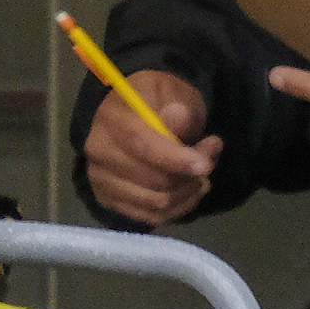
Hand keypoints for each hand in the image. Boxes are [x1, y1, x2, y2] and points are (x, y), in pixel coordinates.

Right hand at [82, 70, 220, 227]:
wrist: (129, 113)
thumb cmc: (153, 100)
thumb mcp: (170, 91)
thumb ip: (177, 107)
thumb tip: (179, 116)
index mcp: (113, 119)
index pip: (143, 146)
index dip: (177, 159)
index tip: (205, 164)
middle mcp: (100, 152)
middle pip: (154, 179)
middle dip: (190, 175)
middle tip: (209, 161)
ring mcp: (101, 179)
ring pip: (155, 202)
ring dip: (187, 194)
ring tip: (201, 178)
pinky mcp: (109, 200)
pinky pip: (150, 217)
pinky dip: (177, 209)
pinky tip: (188, 193)